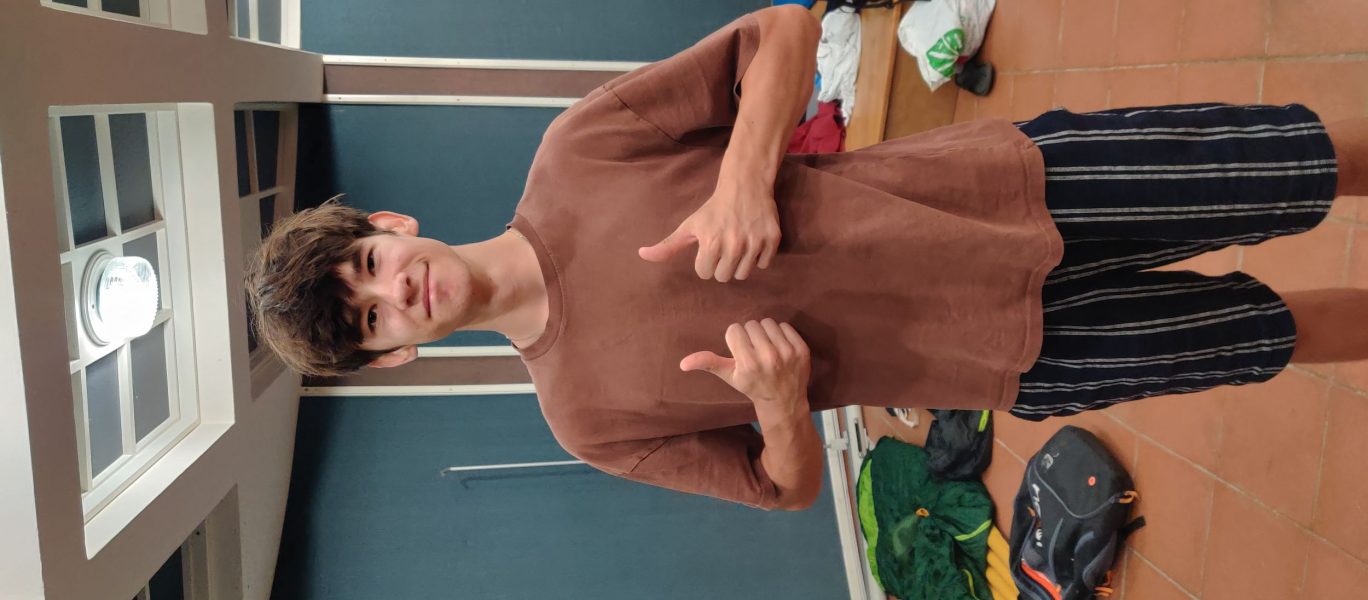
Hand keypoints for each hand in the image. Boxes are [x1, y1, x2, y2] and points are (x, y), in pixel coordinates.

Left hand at [638, 182, 780, 282]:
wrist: (745, 185)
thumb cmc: (713, 209)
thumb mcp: (688, 226)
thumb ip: (667, 245)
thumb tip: (642, 254)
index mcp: (711, 243)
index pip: (705, 274)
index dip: (705, 261)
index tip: (709, 246)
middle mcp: (733, 245)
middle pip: (724, 277)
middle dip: (722, 265)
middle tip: (724, 246)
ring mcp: (754, 243)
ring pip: (744, 274)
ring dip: (740, 263)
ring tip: (738, 244)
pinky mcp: (772, 240)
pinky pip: (764, 264)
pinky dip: (759, 256)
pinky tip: (752, 240)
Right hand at [680, 319, 810, 403]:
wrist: (783, 401)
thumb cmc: (752, 386)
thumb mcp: (729, 377)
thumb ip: (708, 364)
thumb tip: (683, 363)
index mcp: (748, 363)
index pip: (735, 330)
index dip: (735, 339)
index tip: (740, 351)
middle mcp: (768, 357)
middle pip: (751, 324)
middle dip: (750, 335)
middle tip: (753, 350)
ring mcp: (787, 353)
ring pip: (767, 323)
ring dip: (765, 333)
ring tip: (766, 348)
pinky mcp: (802, 349)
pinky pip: (785, 326)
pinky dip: (781, 334)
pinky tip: (779, 348)